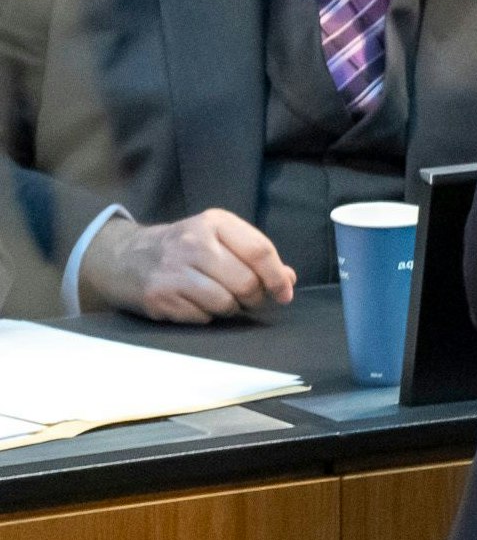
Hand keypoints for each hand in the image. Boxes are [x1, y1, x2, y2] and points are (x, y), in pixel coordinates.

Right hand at [79, 209, 295, 322]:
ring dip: (231, 309)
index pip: (260, 251)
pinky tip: (195, 303)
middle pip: (246, 282)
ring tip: (220, 299)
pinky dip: (206, 316)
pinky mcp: (159, 295)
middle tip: (248, 298)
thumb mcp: (219, 238)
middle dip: (254, 297)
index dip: (278, 277)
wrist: (124, 256)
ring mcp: (173, 269)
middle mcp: (194, 242)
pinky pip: (202, 317)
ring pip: (226, 303)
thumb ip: (254, 255)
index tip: (284, 293)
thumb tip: (288, 279)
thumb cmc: (184, 248)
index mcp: (215, 222)